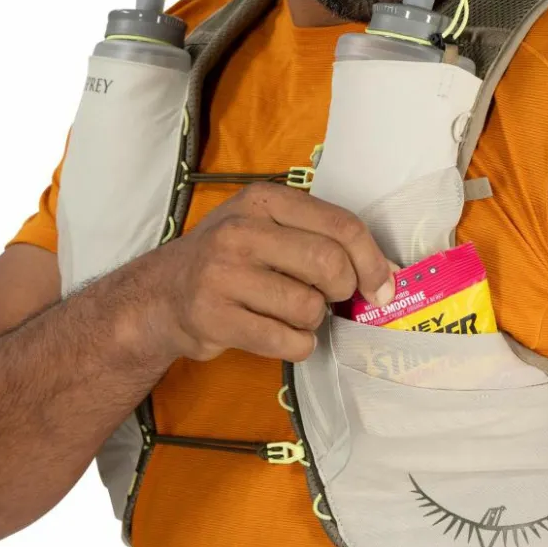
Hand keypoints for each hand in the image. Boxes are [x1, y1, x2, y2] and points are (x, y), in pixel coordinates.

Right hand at [139, 182, 395, 362]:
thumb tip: (387, 277)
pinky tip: (283, 336)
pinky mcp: (213, 317)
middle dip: (343, 290)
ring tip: (292, 314)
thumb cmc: (230, 259)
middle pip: (329, 265)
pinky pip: (285, 341)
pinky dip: (298, 346)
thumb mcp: (268, 226)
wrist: (160, 294)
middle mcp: (241, 230)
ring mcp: (222, 274)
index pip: (341, 225)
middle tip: (331, 297)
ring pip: (309, 308)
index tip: (382, 286)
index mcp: (264, 200)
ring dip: (313, 321)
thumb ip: (322, 238)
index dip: (372, 260)